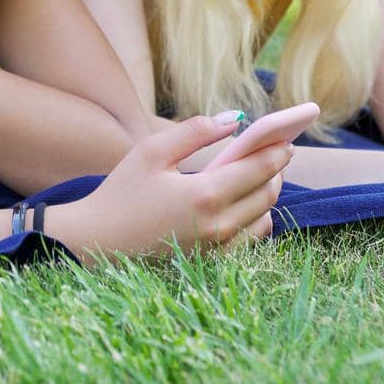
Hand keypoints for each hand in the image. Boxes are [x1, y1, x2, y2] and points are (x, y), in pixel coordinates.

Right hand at [54, 112, 293, 261]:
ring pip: (264, 219)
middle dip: (276, 171)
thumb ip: (195, 131)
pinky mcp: (212, 264)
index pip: (260, 169)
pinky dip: (256, 221)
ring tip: (262, 177)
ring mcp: (217, 250)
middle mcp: (219, 226)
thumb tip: (235, 119)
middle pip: (268, 194)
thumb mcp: (152, 151)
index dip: (277, 151)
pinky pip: (250, 241)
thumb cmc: (122, 193)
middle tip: (278, 153)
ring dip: (268, 196)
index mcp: (206, 194)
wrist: (97, 244)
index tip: (286, 138)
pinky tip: (247, 205)